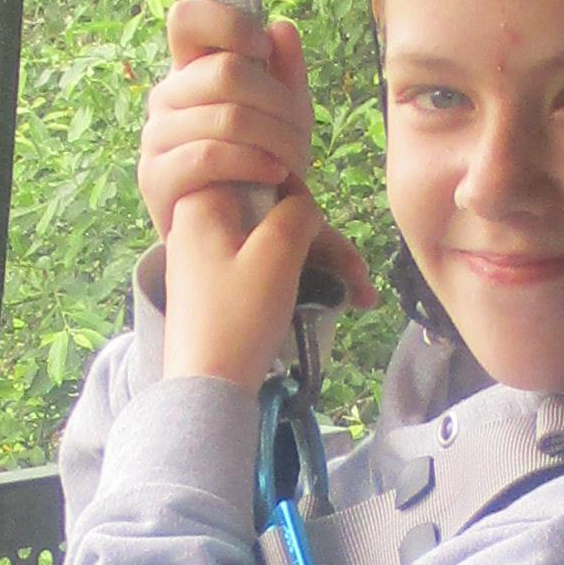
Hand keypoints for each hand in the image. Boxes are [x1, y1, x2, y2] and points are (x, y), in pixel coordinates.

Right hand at [138, 0, 321, 246]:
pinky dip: (252, 164)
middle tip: (302, 132)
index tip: (263, 48)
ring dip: (276, 139)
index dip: (228, 23)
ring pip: (226, 116)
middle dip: (278, 102)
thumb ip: (285, 73)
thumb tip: (282, 29)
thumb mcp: (283, 116)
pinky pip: (208, 156)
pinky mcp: (155, 176)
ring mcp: (155, 135)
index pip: (187, 19)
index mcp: (191, 70)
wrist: (237, 234)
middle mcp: (166, 96)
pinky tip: (275, 175)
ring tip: (295, 162)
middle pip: (226, 71)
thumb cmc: (259, 164)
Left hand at [162, 180, 359, 387]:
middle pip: (274, 215)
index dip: (299, 196)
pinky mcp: (219, 290)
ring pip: (276, 246)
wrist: (207, 390)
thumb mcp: (276, 253)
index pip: (260, 174)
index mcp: (202, 204)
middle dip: (324, 244)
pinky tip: (337, 301)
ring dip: (322, 267)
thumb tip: (303, 206)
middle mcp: (201, 225)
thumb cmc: (238, 316)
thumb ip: (297, 213)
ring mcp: (209, 260)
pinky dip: (299, 281)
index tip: (323, 227)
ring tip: (362, 297)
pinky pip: (265, 269)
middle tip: (361, 278)